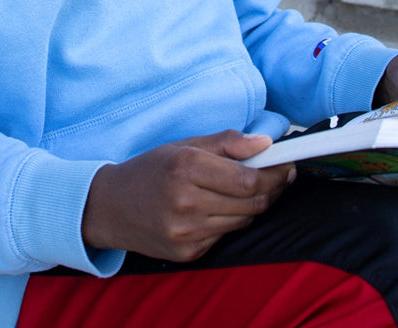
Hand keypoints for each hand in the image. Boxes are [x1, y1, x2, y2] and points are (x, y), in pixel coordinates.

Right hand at [81, 130, 295, 262]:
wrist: (110, 207)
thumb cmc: (152, 169)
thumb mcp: (185, 144)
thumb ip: (228, 142)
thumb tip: (266, 143)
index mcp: (186, 168)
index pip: (248, 180)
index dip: (275, 173)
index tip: (287, 164)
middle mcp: (185, 202)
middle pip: (251, 203)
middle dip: (272, 188)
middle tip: (279, 176)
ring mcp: (185, 233)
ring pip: (243, 220)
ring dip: (254, 205)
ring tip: (250, 189)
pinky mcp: (186, 253)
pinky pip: (225, 236)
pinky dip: (231, 220)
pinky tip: (222, 207)